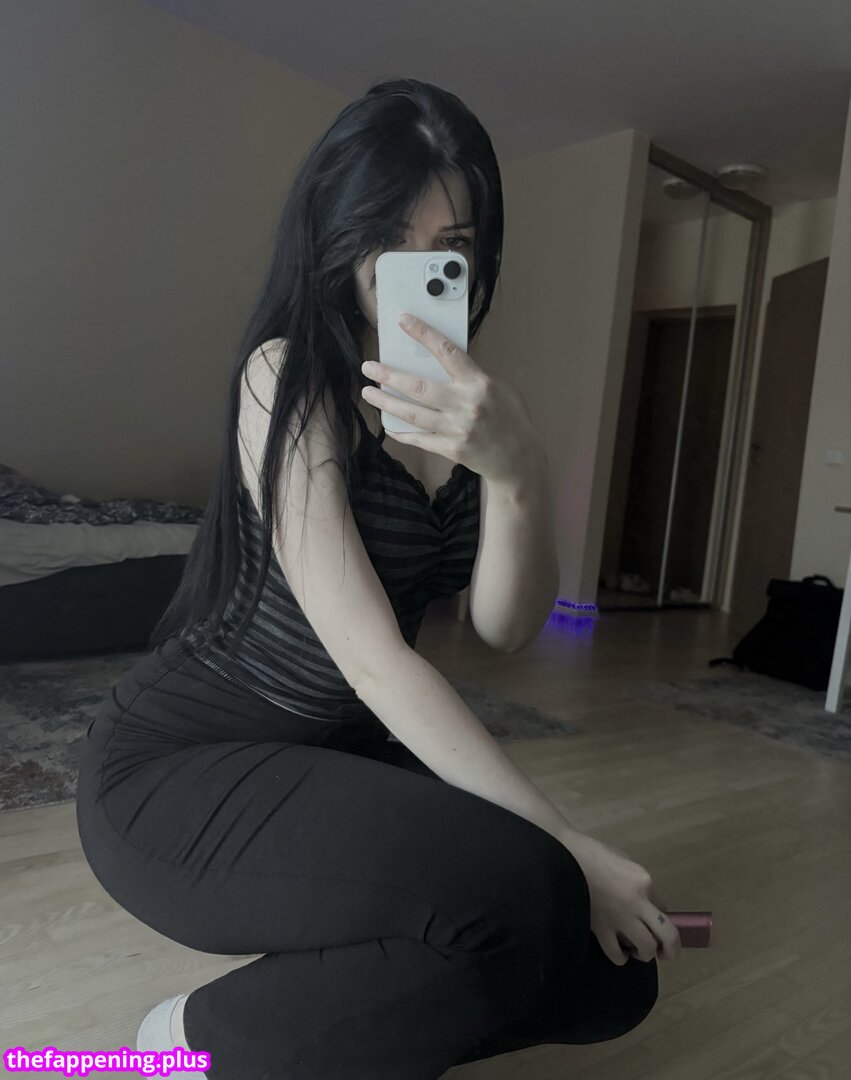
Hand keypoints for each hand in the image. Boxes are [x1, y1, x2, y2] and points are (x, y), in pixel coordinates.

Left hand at [360, 313, 538, 486]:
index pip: (447, 352)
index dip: (423, 334)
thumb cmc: (511, 419)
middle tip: (368, 367)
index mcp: (479, 383)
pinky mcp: (451, 449)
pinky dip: (401, 432)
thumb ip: (473, 377)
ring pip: (412, 414)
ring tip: (368, 392)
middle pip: (418, 387)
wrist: (519, 460)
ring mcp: (456, 429)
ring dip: (386, 402)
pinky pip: (419, 439)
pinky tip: (388, 425)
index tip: (403, 321)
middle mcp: (465, 405)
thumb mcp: (501, 389)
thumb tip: (442, 366)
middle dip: (389, 375)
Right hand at [566, 833, 681, 966]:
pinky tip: (619, 951)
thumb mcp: (623, 861)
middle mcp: (637, 902)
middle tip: (666, 954)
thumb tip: (646, 903)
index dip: (661, 917)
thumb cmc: (591, 853)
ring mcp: (619, 918)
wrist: (561, 857)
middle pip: (667, 934)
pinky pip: (617, 954)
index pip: (665, 908)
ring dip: (645, 953)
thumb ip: (637, 883)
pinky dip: (621, 957)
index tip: (654, 921)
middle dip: (671, 949)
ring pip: (646, 948)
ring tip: (637, 949)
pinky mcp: (600, 929)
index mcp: (643, 881)